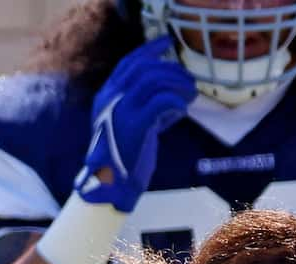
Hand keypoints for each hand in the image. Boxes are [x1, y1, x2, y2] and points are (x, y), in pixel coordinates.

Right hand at [75, 42, 198, 212]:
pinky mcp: (136, 126)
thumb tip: (168, 90)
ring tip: (190, 96)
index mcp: (106, 98)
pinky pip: (163, 100)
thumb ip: (140, 106)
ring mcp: (122, 112)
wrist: (108, 188)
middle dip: (171, 69)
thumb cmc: (120, 160)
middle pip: (145, 67)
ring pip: (155, 80)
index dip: (150, 50)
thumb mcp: (126, 125)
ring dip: (178, 83)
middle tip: (187, 80)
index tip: (167, 43)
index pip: (129, 64)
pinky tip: (181, 112)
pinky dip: (177, 102)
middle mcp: (110, 100)